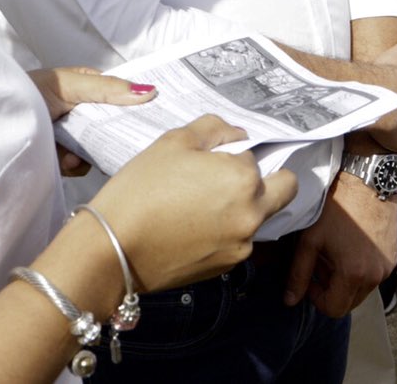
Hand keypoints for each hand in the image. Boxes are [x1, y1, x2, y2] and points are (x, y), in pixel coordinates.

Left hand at [28, 67, 155, 175]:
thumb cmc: (25, 94)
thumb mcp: (69, 85)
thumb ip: (108, 89)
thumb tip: (149, 92)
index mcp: (87, 89)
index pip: (121, 96)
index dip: (138, 104)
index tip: (156, 114)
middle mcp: (82, 113)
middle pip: (114, 125)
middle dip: (113, 134)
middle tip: (110, 139)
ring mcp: (73, 138)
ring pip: (100, 148)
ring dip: (89, 152)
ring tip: (71, 152)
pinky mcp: (62, 160)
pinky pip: (82, 167)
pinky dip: (74, 165)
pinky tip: (60, 160)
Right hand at [89, 114, 296, 292]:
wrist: (112, 250)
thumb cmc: (141, 189)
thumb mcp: (174, 141)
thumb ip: (215, 129)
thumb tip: (237, 135)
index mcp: (244, 179)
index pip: (256, 155)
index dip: (234, 153)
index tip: (210, 159)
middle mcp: (252, 215)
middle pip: (284, 190)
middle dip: (268, 180)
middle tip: (228, 180)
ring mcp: (241, 246)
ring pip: (258, 217)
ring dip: (241, 208)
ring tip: (196, 207)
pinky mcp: (225, 268)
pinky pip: (237, 241)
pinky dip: (223, 232)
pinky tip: (189, 228)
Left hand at [284, 171, 396, 316]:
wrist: (369, 181)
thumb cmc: (338, 208)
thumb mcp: (311, 240)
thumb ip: (298, 274)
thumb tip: (289, 301)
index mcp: (354, 274)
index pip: (333, 309)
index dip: (316, 298)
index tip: (311, 276)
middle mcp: (375, 276)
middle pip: (348, 303)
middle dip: (331, 290)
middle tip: (321, 263)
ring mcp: (387, 268)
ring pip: (360, 291)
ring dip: (345, 281)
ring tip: (336, 253)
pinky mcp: (392, 258)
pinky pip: (373, 277)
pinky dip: (359, 271)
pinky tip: (350, 247)